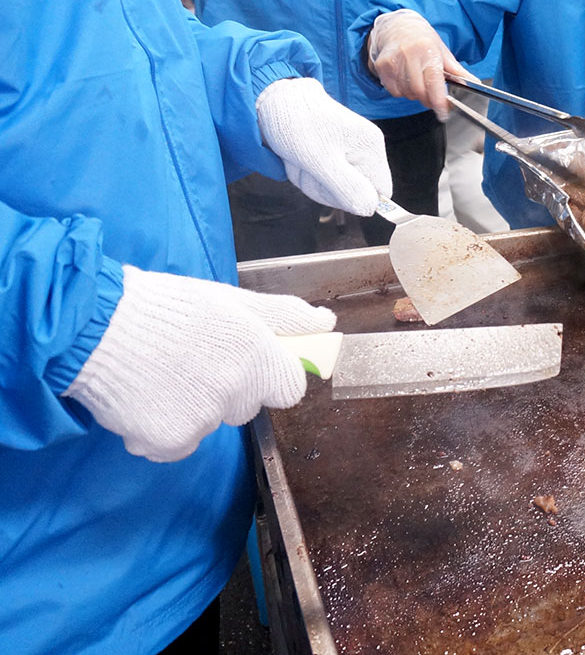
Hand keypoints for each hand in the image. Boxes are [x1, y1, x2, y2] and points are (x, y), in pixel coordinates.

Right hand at [63, 265, 335, 461]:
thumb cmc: (166, 306)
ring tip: (162, 375)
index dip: (270, 374)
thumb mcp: (230, 301)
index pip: (290, 387)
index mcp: (257, 354)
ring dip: (193, 408)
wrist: (95, 327)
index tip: (248, 362)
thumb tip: (327, 324)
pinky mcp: (169, 442)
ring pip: (211, 424)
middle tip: (194, 360)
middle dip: (229, 388)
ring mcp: (203, 421)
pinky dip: (164, 430)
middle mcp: (236, 391)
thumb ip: (284, 316)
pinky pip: (179, 444)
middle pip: (248, 405)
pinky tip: (145, 398)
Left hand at [256, 77, 391, 215]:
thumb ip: (347, 187)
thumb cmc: (298, 125)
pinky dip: (308, 173)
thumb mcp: (320, 161)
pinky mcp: (334, 151)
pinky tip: (299, 158)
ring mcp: (349, 150)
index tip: (333, 185)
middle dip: (326, 188)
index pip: (381, 192)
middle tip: (308, 168)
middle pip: (356, 192)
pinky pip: (325, 177)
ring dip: (312, 180)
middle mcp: (365, 149)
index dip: (357, 197)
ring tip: (300, 160)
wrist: (276, 98)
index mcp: (371, 148)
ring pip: (336, 187)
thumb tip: (370, 209)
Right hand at [367, 9, 469, 117]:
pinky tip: (406, 79)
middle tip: (432, 96)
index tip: (443, 112)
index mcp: (427, 49)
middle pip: (419, 91)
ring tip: (418, 80)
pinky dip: (402, 91)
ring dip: (415, 94)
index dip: (438, 100)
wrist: (396, 27)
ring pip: (407, 93)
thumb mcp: (442, 51)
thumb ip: (456, 70)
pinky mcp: (382, 67)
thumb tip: (474, 84)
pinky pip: (395, 91)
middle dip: (428, 99)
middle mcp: (408, 54)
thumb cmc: (422, 40)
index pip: (433, 81)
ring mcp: (393, 60)